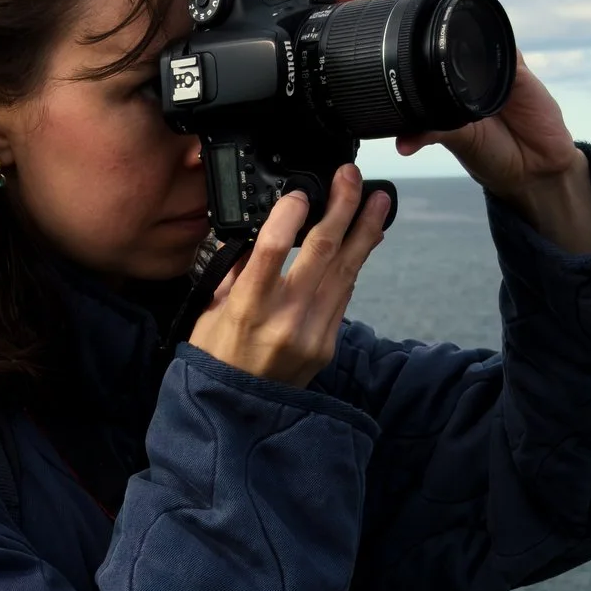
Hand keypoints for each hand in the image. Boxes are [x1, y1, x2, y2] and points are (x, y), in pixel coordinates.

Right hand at [188, 163, 392, 387]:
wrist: (238, 412)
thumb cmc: (218, 358)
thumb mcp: (212, 311)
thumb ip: (236, 272)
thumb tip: (259, 234)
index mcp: (246, 308)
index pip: (271, 250)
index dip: (289, 215)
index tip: (301, 191)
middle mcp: (283, 320)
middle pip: (322, 251)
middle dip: (342, 208)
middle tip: (351, 178)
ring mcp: (311, 333)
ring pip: (346, 270)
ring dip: (364, 231)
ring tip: (377, 200)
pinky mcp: (327, 344)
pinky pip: (344, 294)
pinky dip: (355, 263)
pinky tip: (365, 240)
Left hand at [311, 0, 590, 253]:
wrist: (532, 165)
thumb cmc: (488, 145)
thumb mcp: (451, 139)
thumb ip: (429, 132)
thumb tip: (403, 140)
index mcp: (424, 69)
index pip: (384, 30)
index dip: (358, 7)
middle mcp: (448, 53)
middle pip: (415, 5)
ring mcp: (477, 50)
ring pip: (449, 7)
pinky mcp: (508, 57)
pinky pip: (491, 36)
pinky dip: (473, 29)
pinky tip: (455, 23)